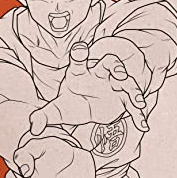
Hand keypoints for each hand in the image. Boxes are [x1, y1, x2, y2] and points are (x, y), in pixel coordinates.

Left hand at [29, 42, 146, 134]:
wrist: (88, 108)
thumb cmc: (72, 103)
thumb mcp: (57, 110)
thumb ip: (44, 116)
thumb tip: (33, 127)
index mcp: (80, 71)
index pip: (79, 57)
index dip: (80, 52)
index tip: (80, 50)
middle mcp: (99, 73)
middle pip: (109, 62)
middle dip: (115, 66)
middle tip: (120, 74)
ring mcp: (114, 84)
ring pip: (127, 81)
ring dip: (133, 90)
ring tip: (138, 103)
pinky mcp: (124, 98)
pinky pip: (133, 104)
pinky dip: (139, 114)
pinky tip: (143, 125)